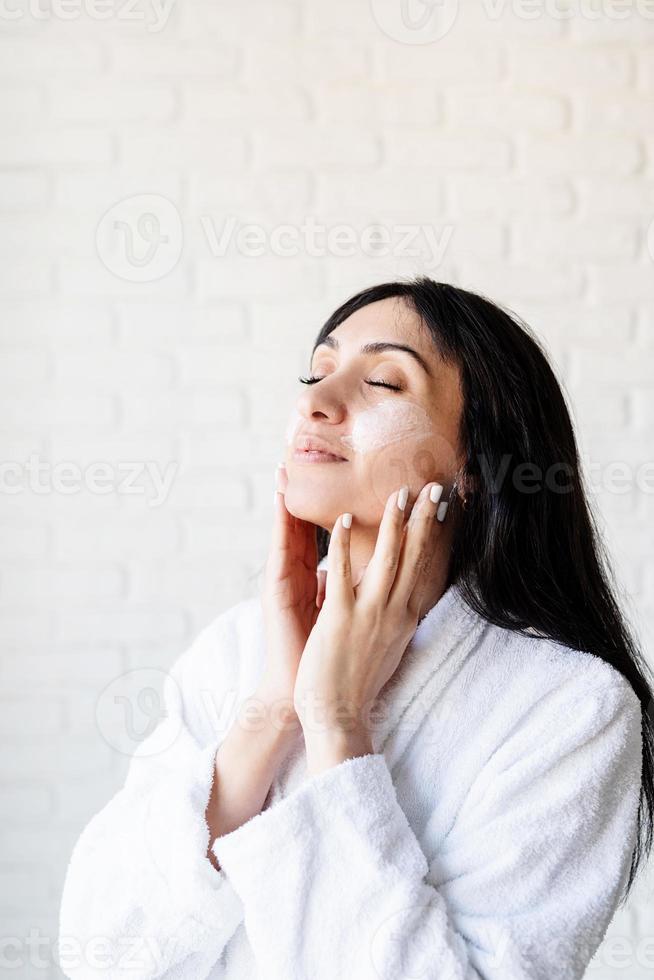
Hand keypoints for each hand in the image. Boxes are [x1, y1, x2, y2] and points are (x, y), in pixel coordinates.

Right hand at [258, 464, 326, 738]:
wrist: (309, 695)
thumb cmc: (324, 657)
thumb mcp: (336, 614)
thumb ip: (335, 589)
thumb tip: (341, 571)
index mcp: (316, 579)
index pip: (325, 534)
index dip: (331, 503)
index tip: (337, 474)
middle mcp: (298, 576)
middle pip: (302, 524)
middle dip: (302, 490)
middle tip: (297, 452)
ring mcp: (287, 581)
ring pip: (290, 531)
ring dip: (290, 497)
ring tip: (286, 466)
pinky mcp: (280, 591)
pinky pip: (285, 550)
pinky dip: (286, 525)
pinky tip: (287, 501)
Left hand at [293, 481, 448, 748]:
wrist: (339, 716)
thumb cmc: (358, 683)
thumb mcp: (388, 645)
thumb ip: (395, 618)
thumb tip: (401, 598)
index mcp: (404, 618)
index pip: (426, 569)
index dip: (436, 537)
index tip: (444, 510)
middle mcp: (393, 613)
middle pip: (414, 558)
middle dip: (424, 520)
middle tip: (433, 488)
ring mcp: (369, 614)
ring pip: (387, 560)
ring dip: (394, 524)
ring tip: (400, 494)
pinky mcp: (340, 618)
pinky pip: (342, 574)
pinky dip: (341, 545)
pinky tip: (341, 519)